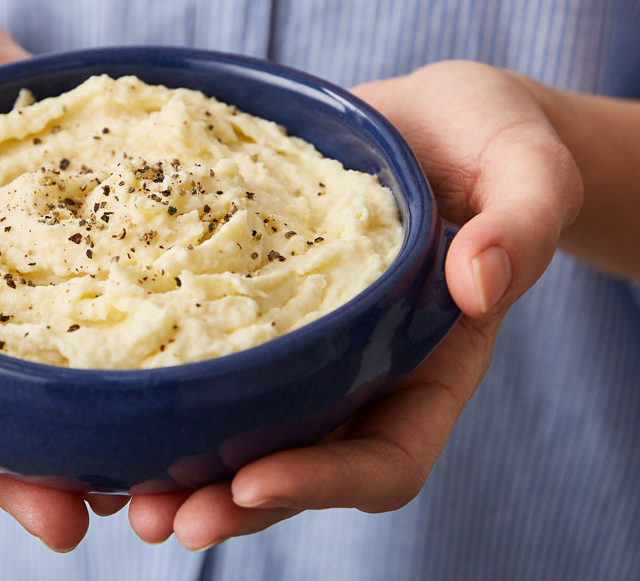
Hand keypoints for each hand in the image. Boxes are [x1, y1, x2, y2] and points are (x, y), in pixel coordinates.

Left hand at [125, 60, 583, 549]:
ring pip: (250, 436)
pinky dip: (168, 399)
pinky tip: (111, 402)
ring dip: (189, 475)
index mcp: (431, 366)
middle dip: (235, 503)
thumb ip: (522, 221)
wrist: (431, 119)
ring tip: (123, 496)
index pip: (388, 457)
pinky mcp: (260, 312)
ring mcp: (310, 351)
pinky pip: (216, 368)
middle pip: (303, 469)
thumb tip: (478, 282)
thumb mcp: (528, 165)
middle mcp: (364, 376)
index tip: (255, 480)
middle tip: (163, 519)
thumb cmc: (493, 140)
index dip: (326, 483)